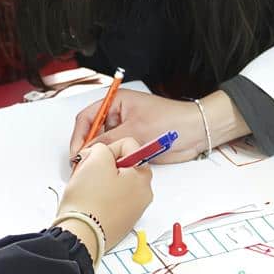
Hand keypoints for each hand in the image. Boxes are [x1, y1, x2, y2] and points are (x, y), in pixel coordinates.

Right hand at [55, 138, 154, 255]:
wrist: (81, 235)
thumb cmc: (89, 201)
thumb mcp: (95, 159)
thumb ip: (103, 147)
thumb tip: (103, 152)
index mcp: (143, 176)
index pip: (128, 145)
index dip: (106, 149)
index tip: (95, 159)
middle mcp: (144, 193)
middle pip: (122, 165)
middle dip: (103, 166)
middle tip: (88, 173)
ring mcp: (134, 209)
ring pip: (115, 182)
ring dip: (100, 181)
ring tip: (86, 189)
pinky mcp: (122, 221)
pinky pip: (112, 200)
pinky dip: (100, 197)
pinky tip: (89, 202)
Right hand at [70, 90, 209, 162]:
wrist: (196, 132)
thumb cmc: (172, 120)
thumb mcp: (135, 130)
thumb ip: (107, 142)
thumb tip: (86, 152)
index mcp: (116, 102)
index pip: (87, 118)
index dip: (79, 136)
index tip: (77, 153)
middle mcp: (119, 116)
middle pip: (93, 133)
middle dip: (89, 149)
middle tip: (83, 166)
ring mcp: (127, 131)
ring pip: (105, 147)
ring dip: (104, 158)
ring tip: (100, 169)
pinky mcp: (135, 145)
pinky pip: (118, 155)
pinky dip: (115, 163)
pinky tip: (114, 170)